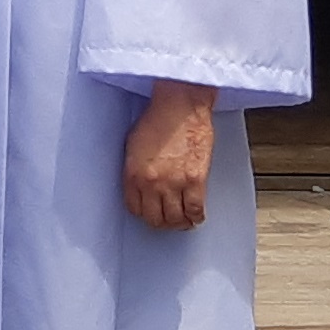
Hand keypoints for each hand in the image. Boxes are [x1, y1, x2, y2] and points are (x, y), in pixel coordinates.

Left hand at [124, 81, 215, 230]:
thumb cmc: (157, 119)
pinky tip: (196, 215)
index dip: (143, 213)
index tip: (149, 212)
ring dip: (179, 223)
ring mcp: (174, 183)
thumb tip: (138, 187)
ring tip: (182, 220)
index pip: (134, 208)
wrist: (180, 107)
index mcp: (132, 174)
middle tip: (167, 220)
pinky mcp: (196, 181)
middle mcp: (151, 183)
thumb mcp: (132, 146)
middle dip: (160, 222)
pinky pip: (196, 210)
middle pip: (155, 218)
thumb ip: (134, 169)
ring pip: (176, 219)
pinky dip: (196, 217)